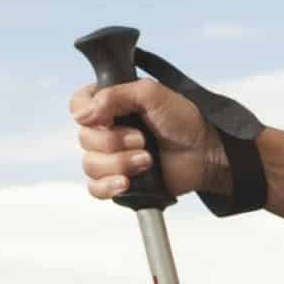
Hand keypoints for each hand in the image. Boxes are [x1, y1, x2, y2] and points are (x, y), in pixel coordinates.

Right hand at [68, 78, 229, 201]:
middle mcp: (107, 129)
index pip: (78, 104)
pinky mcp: (118, 180)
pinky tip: (126, 183)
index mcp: (111, 104)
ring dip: (120, 163)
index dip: (88, 113)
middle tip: (143, 139)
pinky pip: (96, 188)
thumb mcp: (152, 95)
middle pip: (85, 138)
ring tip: (148, 160)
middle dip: (115, 142)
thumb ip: (117, 95)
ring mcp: (112, 157)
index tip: (108, 117)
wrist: (205, 153)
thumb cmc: (183, 120)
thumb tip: (82, 113)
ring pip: (91, 165)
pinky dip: (109, 186)